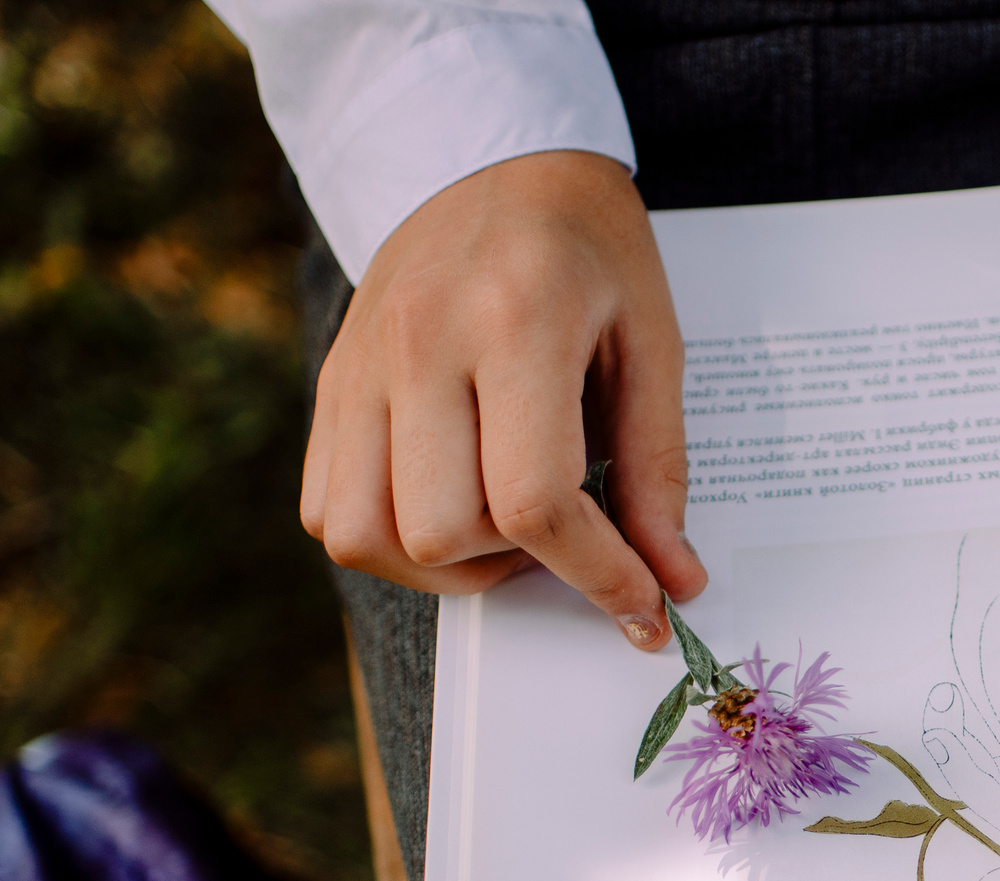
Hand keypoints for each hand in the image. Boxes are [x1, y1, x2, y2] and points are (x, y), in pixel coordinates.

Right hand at [299, 150, 704, 649]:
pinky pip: (327, 511)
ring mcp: (359, 365)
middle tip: (569, 530)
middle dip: (522, 563)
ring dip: (447, 564)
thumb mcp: (652, 343)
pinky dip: (388, 539)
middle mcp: (419, 343)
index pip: (535, 500)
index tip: (642, 602)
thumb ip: (658, 469)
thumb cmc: (588, 248)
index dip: (596, 575)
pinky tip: (449, 506)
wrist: (492, 160)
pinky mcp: (329, 384)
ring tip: (506, 526)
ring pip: (369, 535)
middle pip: (444, 531)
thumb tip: (672, 582)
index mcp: (514, 320)